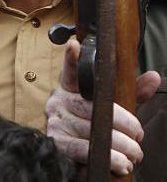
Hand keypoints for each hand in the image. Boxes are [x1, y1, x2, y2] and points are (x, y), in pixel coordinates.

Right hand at [46, 39, 161, 175]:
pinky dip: (105, 157)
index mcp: (71, 88)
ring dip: (118, 144)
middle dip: (120, 123)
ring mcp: (55, 121)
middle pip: (90, 107)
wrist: (77, 154)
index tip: (74, 46)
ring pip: (89, 130)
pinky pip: (81, 149)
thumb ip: (132, 92)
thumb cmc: (96, 125)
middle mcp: (59, 101)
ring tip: (135, 153)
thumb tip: (154, 77)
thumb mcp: (114, 106)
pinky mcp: (56, 142)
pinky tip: (120, 163)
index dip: (71, 59)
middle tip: (138, 135)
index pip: (71, 71)